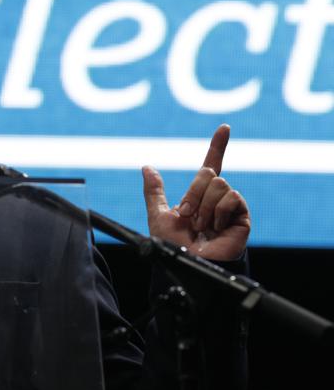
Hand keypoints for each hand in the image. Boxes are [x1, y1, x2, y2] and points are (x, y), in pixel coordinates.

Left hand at [142, 124, 249, 260]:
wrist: (188, 262)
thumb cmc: (173, 246)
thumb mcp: (158, 215)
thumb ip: (154, 191)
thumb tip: (147, 166)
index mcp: (198, 195)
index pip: (211, 165)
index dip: (218, 146)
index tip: (224, 127)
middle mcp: (216, 198)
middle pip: (208, 174)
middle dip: (192, 194)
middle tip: (188, 216)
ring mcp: (230, 207)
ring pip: (219, 185)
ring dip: (204, 207)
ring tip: (202, 227)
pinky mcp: (242, 217)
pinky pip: (231, 197)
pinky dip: (218, 212)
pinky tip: (216, 228)